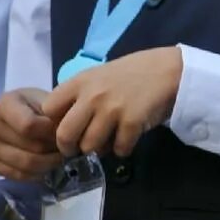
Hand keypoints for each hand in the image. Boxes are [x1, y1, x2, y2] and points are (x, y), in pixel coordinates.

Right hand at [0, 89, 62, 181]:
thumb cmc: (33, 105)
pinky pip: (17, 175)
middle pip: (30, 147)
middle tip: (69, 148)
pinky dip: (37, 174)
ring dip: (48, 164)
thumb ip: (55, 113)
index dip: (52, 132)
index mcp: (5, 105)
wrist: (12, 114)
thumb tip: (70, 134)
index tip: (65, 132)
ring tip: (60, 157)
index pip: (29, 125)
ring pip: (25, 165)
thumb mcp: (45, 100)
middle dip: (54, 150)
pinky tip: (48, 166)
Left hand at [41, 47, 182, 158]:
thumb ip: (81, 94)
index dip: (54, 122)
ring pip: (90, 146)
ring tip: (108, 142)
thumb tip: (65, 122)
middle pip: (65, 135)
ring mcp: (112, 110)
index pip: (48, 109)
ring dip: (98, 149)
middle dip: (70, 147)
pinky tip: (128, 140)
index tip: (65, 126)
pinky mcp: (132, 122)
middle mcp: (93, 96)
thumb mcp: (101, 75)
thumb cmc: (135, 72)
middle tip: (79, 147)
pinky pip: (118, 149)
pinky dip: (122, 149)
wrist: (171, 70)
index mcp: (81, 81)